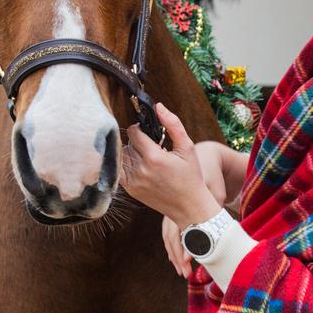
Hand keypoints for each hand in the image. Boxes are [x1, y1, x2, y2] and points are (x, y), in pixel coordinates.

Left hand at [121, 101, 220, 233]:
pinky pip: (120, 170)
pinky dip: (128, 165)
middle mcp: (141, 170)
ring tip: (149, 159)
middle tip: (153, 148)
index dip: (140, 129)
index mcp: (154, 157)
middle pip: (128, 144)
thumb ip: (173, 124)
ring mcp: (133, 182)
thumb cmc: (191, 177)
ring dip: (132, 154)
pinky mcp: (130, 190)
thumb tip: (158, 105)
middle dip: (138, 142)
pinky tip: (141, 167)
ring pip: (123, 156)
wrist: (189, 207)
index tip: (149, 133)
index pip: (134, 132)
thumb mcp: (187, 148)